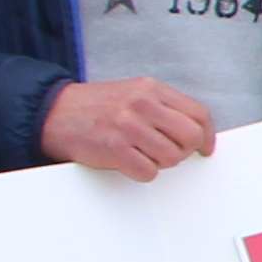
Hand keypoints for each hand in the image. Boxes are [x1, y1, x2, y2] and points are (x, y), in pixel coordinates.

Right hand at [39, 76, 219, 180]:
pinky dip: (142, 173)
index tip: (205, 147)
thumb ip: (163, 107)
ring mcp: (128, 127)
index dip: (206, 135)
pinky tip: (129, 162)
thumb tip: (195, 130)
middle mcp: (142, 105)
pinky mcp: (114, 149)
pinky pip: (148, 172)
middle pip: (190, 136)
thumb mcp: (134, 93)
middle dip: (185, 150)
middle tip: (171, 154)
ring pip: (171, 157)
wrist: (55, 113)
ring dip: (160, 163)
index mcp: (151, 89)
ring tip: (142, 154)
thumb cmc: (97, 107)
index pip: (198, 113)